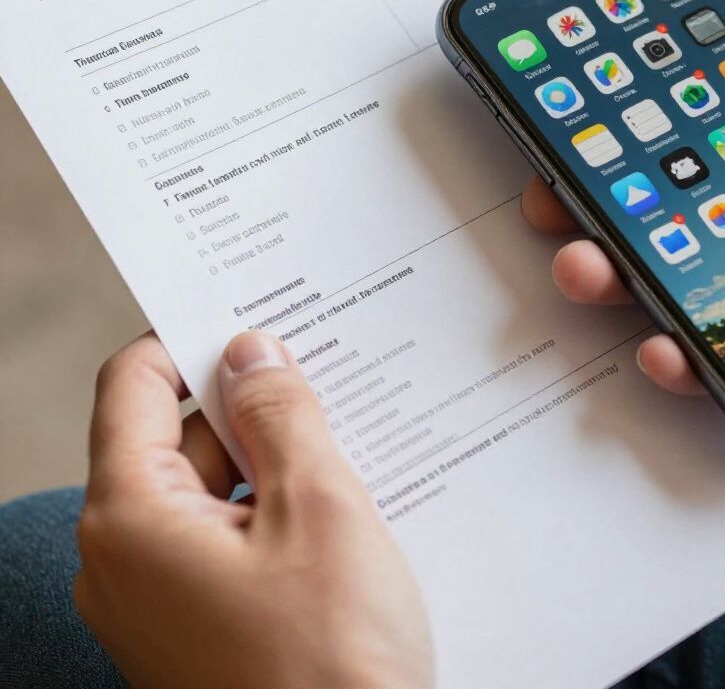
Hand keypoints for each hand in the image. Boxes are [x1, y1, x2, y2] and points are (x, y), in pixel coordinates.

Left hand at [75, 331, 432, 688]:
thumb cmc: (332, 659)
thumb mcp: (318, 507)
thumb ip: (279, 414)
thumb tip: (249, 351)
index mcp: (130, 519)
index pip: (134, 386)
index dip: (189, 340)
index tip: (253, 318)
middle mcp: (125, 559)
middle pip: (177, 435)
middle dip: (251, 405)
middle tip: (329, 382)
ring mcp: (160, 599)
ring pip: (211, 488)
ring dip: (274, 460)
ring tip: (351, 449)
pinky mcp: (198, 626)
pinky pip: (227, 537)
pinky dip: (274, 509)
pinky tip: (340, 509)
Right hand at [523, 0, 724, 420]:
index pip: (715, 126)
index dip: (646, 124)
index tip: (580, 122)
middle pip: (688, 211)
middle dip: (612, 208)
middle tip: (555, 204)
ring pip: (704, 287)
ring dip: (632, 286)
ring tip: (589, 273)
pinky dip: (705, 367)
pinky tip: (669, 352)